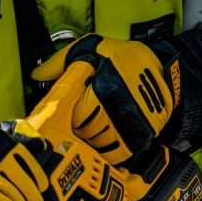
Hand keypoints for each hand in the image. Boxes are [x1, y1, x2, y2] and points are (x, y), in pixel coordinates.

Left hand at [31, 35, 180, 164]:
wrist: (164, 68)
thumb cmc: (125, 57)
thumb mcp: (91, 48)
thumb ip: (61, 62)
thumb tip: (37, 75)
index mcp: (104, 87)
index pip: (76, 114)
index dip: (67, 115)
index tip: (67, 110)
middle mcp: (118, 108)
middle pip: (86, 131)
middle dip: (78, 128)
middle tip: (78, 120)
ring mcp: (132, 123)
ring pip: (101, 144)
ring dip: (92, 139)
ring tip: (92, 127)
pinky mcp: (143, 134)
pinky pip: (120, 152)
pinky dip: (110, 150)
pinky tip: (106, 138)